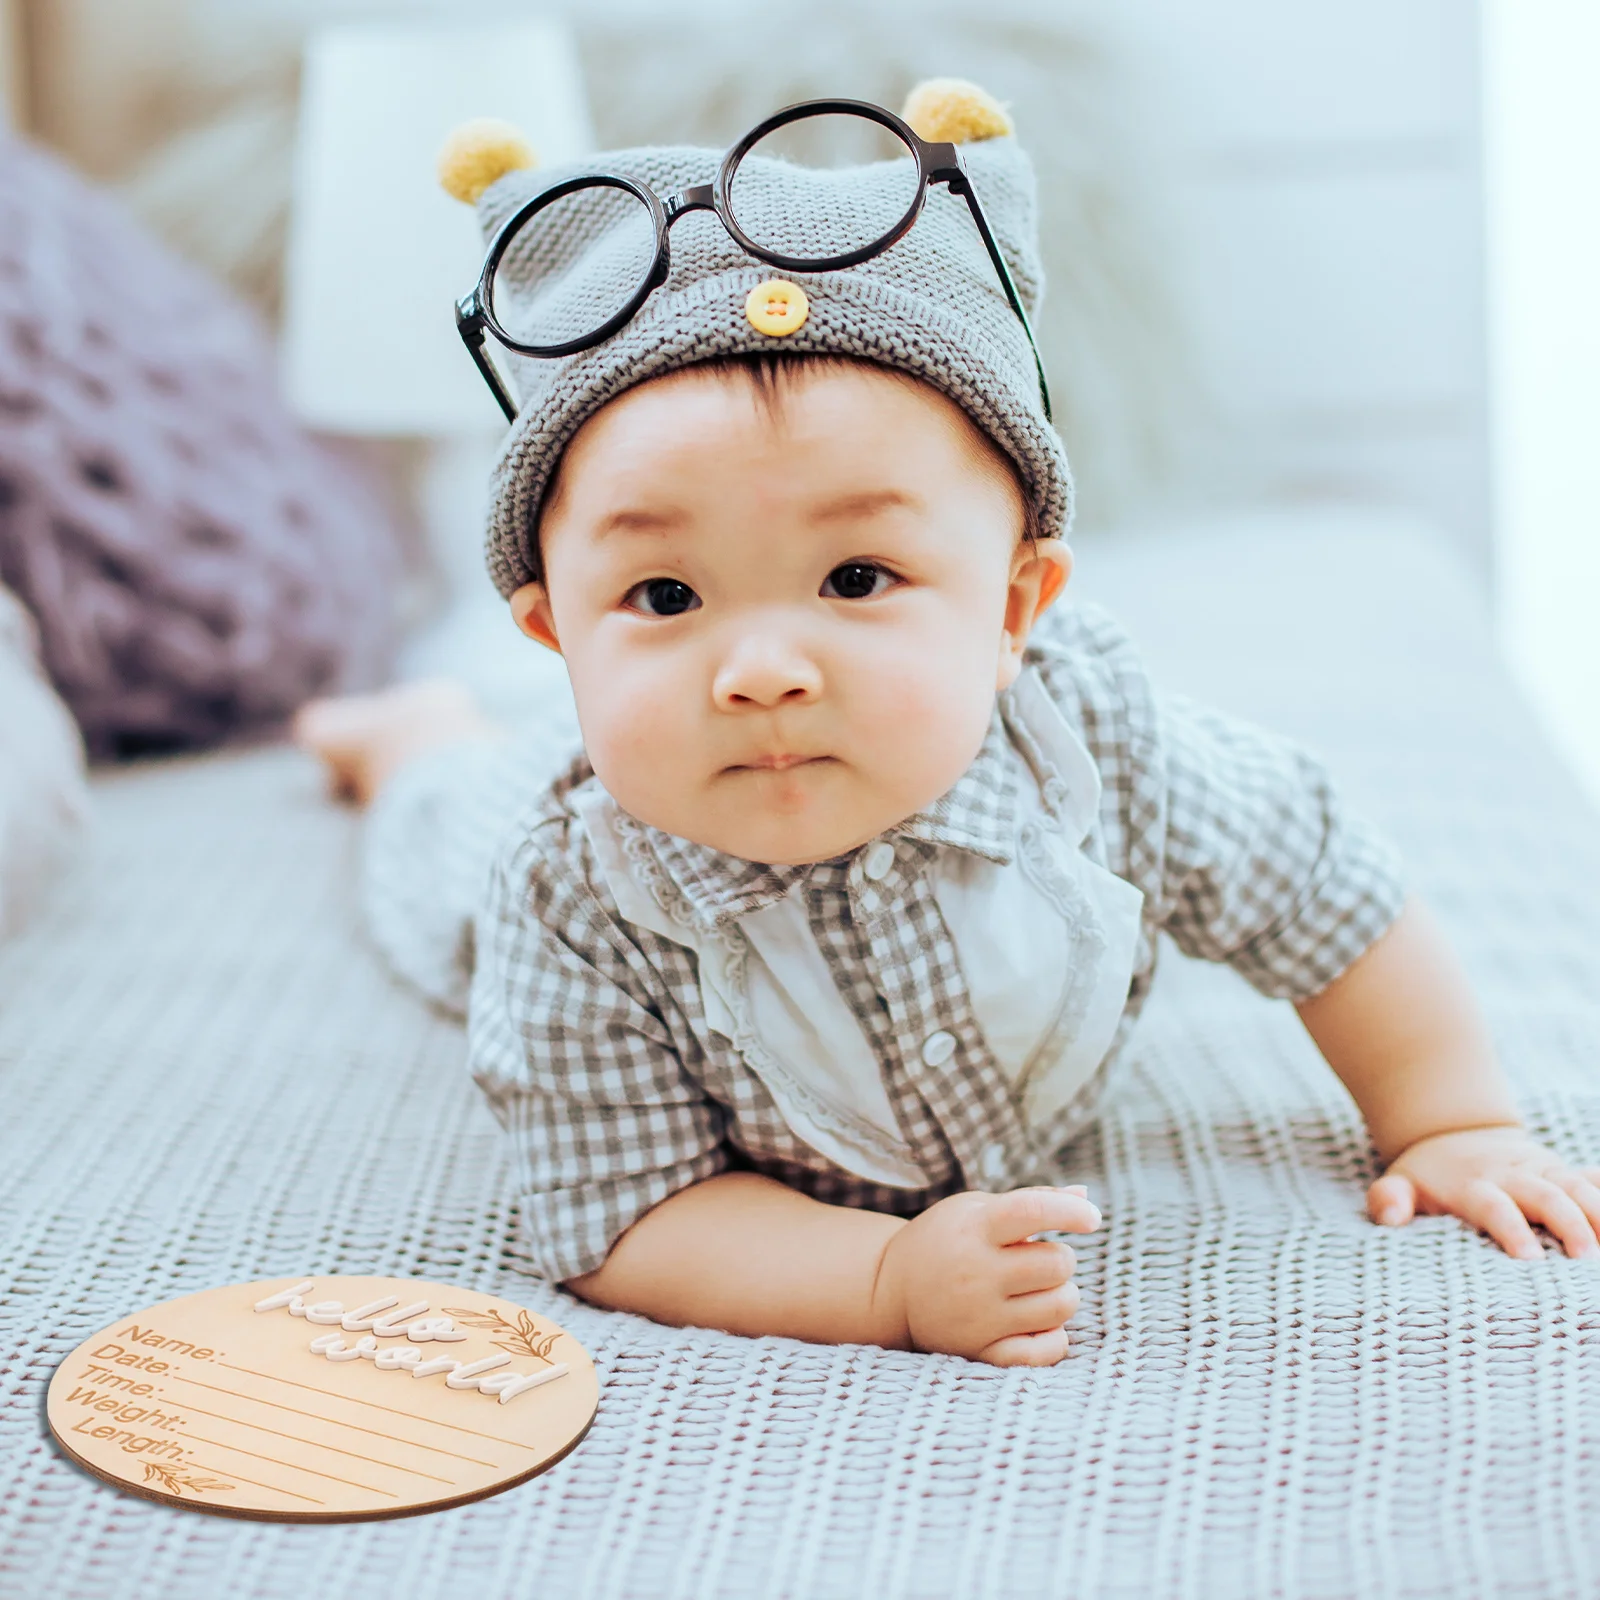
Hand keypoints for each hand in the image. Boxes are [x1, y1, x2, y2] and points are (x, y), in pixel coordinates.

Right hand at [874, 1184, 1100, 1365]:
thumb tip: (1084, 1194)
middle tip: (1037, 1259)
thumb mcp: (975, 1209)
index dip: (1072, 1211)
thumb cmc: (945, 1240)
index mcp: (974, 1228)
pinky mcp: (982, 1352)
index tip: (1092, 1218)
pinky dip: (1054, 1337)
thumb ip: (1031, 1200)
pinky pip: (1046, 1352)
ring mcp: (979, 1318)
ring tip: (1038, 1289)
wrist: (890, 1290)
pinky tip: (1039, 1323)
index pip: (1033, 1211)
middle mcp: (976, 1273)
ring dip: (1062, 1294)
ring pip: (1061, 1306)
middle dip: (1060, 1258)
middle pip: (1058, 1263)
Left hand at [1369, 1125, 1599, 1258]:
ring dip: (1598, 1212)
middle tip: (1585, 1258)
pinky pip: (1590, 1176)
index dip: (1511, 1229)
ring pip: (1576, 1186)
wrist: (1454, 1132)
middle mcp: (1511, 1175)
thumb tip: (1391, 1218)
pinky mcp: (1561, 1170)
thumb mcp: (1399, 1182)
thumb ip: (1389, 1199)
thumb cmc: (1428, 1175)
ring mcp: (1540, 1170)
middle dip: (1570, 1223)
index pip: (1494, 1206)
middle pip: (1546, 1195)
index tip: (1529, 1258)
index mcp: (1473, 1184)